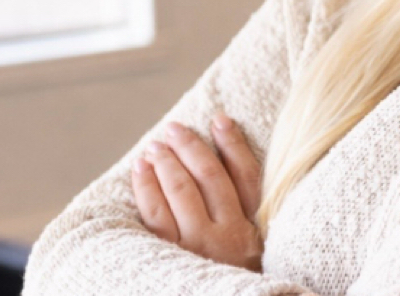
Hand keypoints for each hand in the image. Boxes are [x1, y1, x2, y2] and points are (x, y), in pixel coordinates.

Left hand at [131, 113, 263, 270]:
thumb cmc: (243, 288)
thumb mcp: (258, 259)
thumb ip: (250, 226)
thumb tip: (231, 184)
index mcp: (255, 232)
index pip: (247, 176)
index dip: (233, 145)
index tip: (221, 120)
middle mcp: (229, 235)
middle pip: (210, 177)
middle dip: (191, 147)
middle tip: (175, 128)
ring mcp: (198, 247)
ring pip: (181, 190)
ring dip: (167, 162)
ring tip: (156, 145)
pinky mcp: (171, 260)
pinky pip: (155, 215)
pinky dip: (147, 188)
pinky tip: (141, 171)